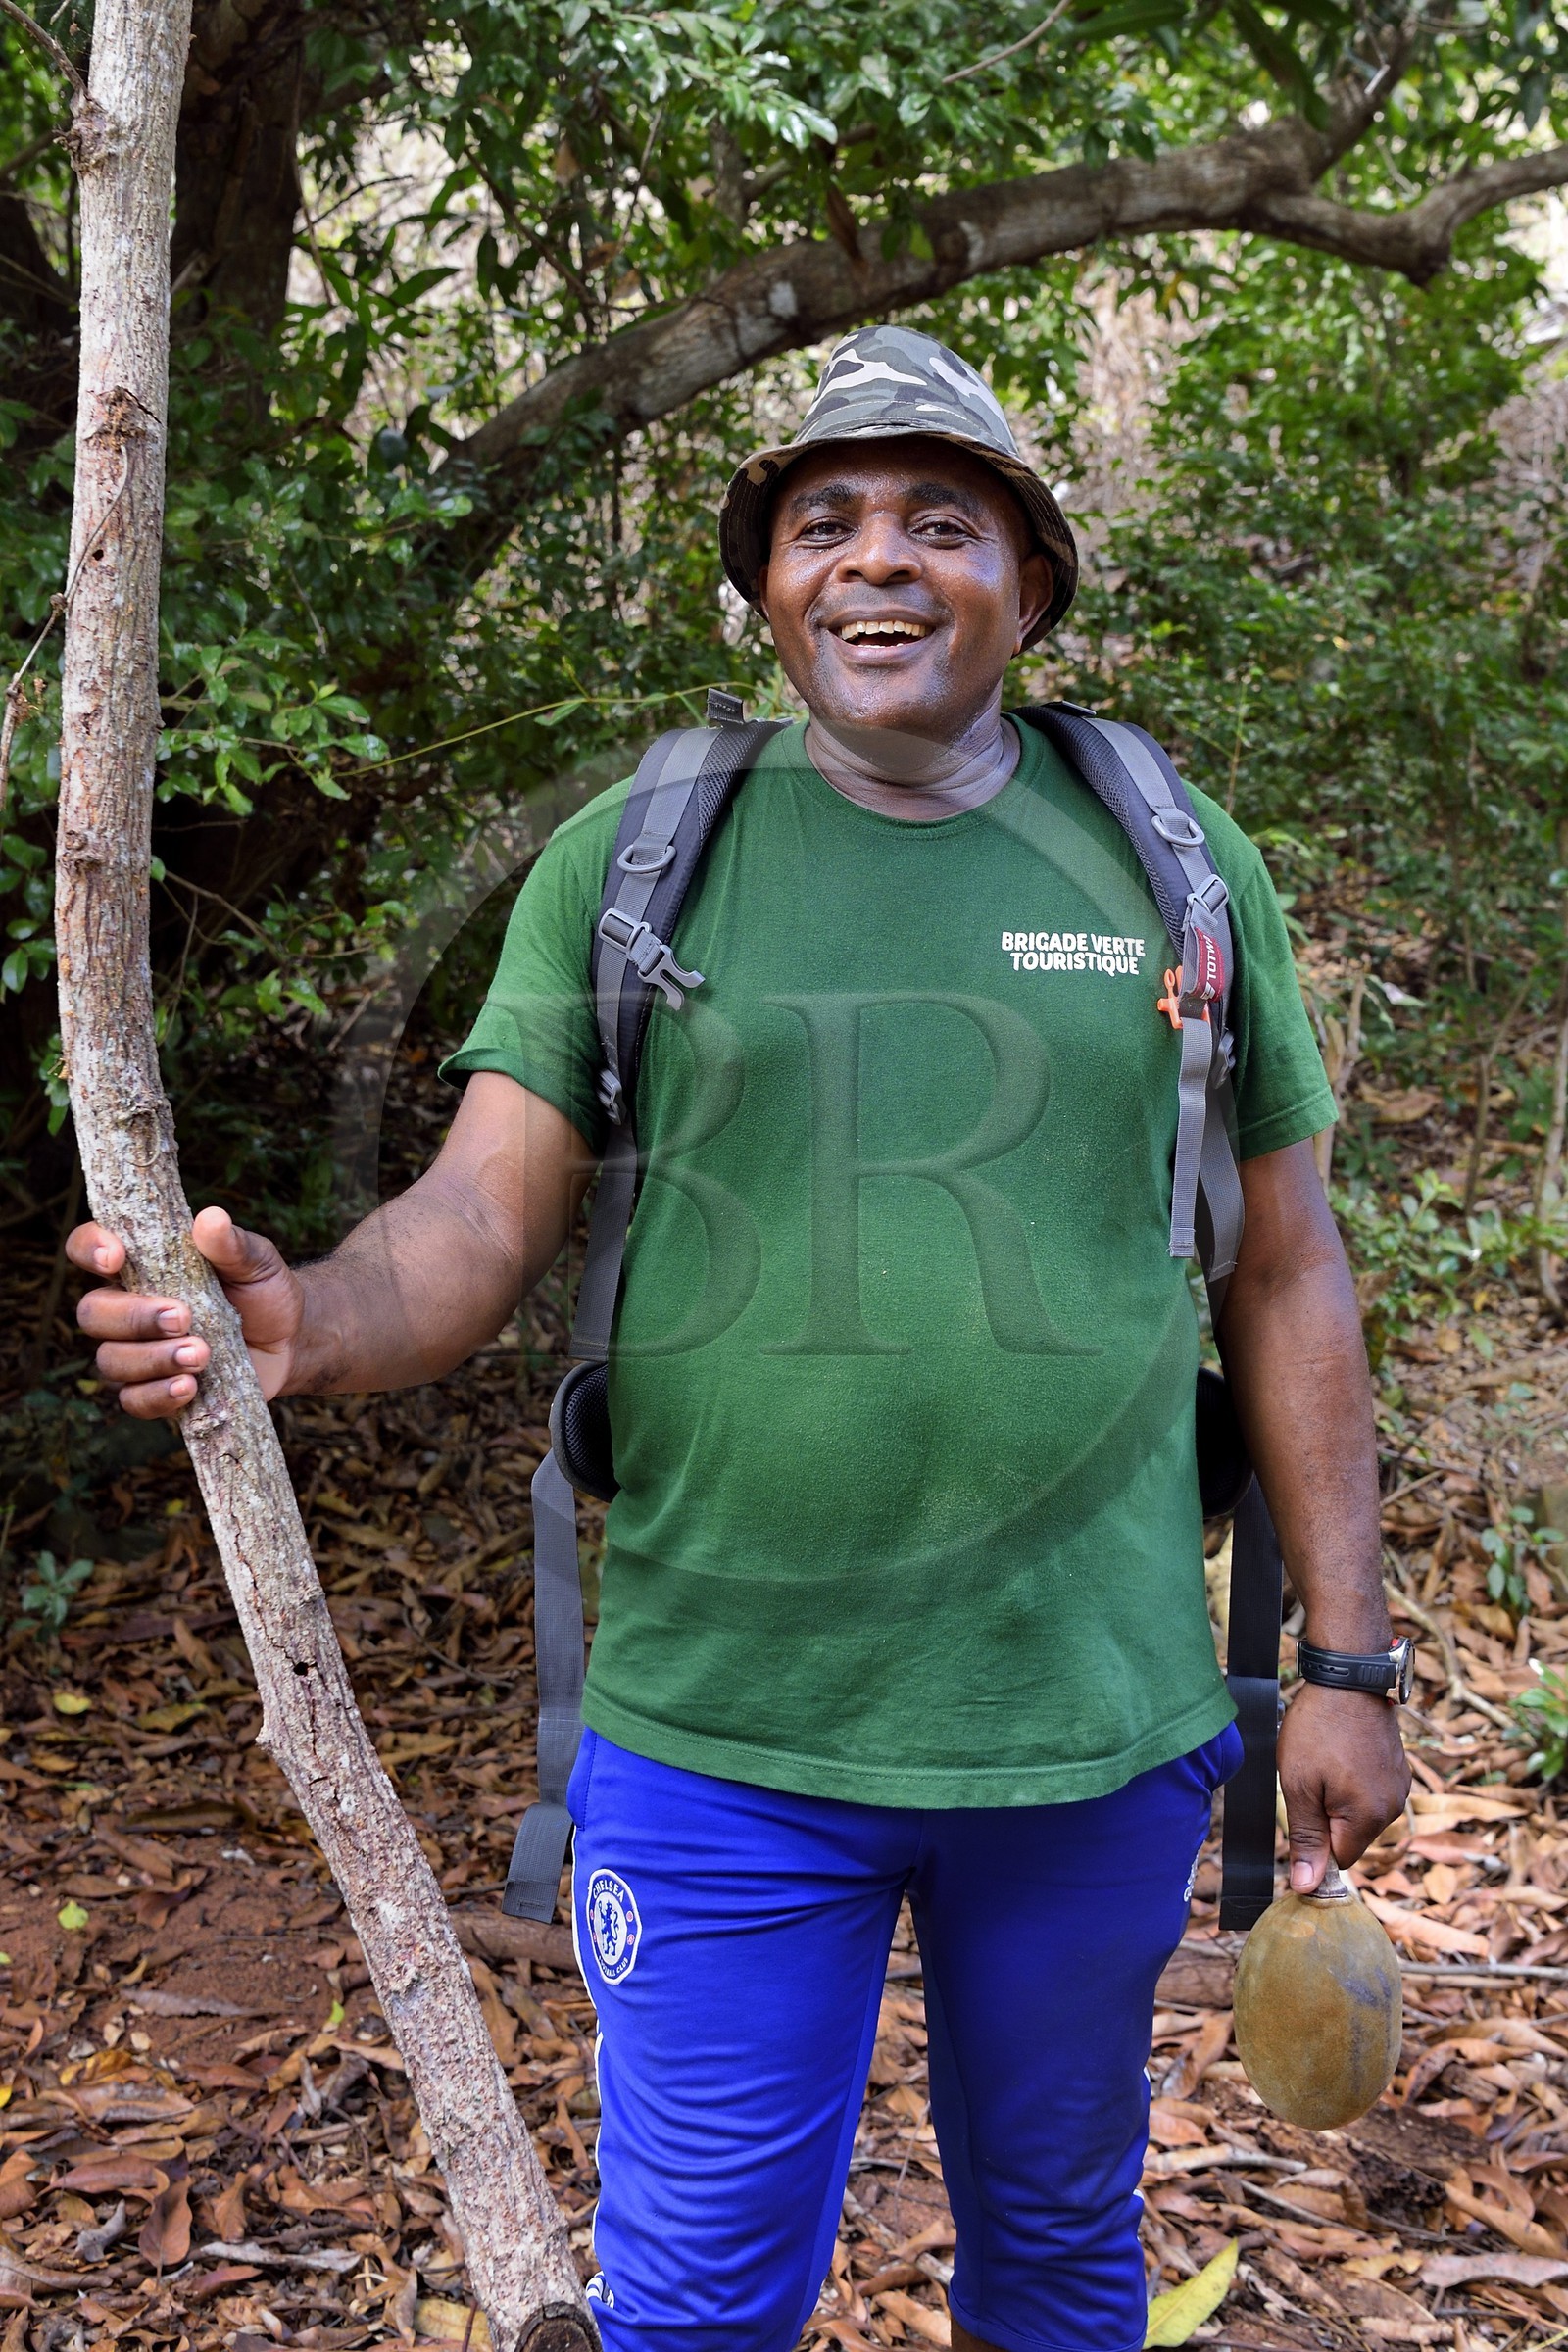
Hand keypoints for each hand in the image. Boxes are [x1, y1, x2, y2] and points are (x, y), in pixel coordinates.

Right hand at [69, 1206, 303, 1416]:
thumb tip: (211, 1219)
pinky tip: (189, 1387)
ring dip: (153, 1358)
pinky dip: (158, 1395)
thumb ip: (232, 1244)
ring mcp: (136, 1352)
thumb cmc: (263, 1292)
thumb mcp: (256, 1262)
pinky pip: (132, 1400)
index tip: (116, 1258)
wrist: (291, 1341)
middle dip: (135, 1318)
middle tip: (184, 1318)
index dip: (89, 1249)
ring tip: (202, 1354)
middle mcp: (128, 1308)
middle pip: (92, 1313)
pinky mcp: (153, 1390)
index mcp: (140, 1266)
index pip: (87, 1248)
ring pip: (110, 1360)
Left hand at [1277, 1681, 1410, 1891]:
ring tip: (1327, 1760)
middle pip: (1351, 1837)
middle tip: (1312, 1777)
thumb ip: (1306, 1838)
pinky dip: (1354, 1782)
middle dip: (1327, 1817)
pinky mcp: (1400, 1769)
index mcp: (1369, 1817)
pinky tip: (1342, 1754)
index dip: (1316, 1844)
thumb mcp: (1299, 1785)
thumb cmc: (1319, 1728)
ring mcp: (1400, 1787)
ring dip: (1340, 1799)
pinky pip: (1372, 1793)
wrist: (1350, 1677)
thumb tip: (1307, 1887)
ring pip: (1361, 1815)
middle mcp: (1393, 1807)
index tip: (1302, 1809)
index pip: (1341, 1860)